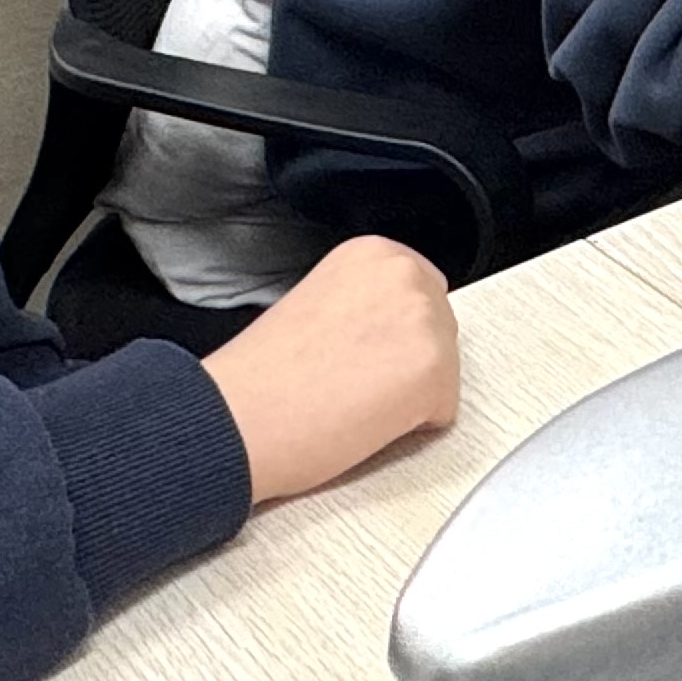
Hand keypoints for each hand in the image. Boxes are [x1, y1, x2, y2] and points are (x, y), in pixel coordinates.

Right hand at [201, 234, 460, 505]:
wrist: (238, 417)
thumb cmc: (262, 375)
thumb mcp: (319, 302)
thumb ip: (365, 303)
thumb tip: (390, 329)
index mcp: (374, 252)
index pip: (419, 294)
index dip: (390, 336)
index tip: (359, 351)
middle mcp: (406, 274)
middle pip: (439, 330)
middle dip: (406, 362)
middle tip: (351, 380)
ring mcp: (426, 321)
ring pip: (444, 370)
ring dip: (409, 395)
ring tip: (352, 398)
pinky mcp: (436, 373)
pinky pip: (442, 413)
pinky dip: (411, 429)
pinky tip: (365, 420)